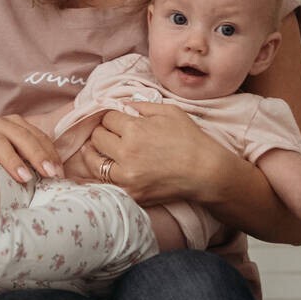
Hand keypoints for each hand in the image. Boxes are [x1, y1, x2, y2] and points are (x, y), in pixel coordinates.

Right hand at [0, 114, 61, 183]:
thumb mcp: (8, 157)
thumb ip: (28, 160)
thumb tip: (57, 177)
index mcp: (15, 126)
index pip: (39, 137)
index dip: (51, 153)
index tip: (61, 173)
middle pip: (23, 136)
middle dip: (39, 155)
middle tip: (51, 173)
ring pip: (0, 140)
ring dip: (13, 159)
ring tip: (25, 177)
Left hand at [82, 102, 224, 204]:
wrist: (206, 172)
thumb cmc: (190, 140)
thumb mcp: (169, 111)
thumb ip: (141, 106)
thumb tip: (120, 105)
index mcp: (135, 130)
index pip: (107, 118)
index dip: (111, 116)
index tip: (117, 119)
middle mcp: (126, 154)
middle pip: (97, 137)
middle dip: (102, 131)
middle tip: (110, 132)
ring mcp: (126, 177)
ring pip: (93, 162)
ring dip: (95, 152)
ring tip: (101, 149)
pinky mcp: (130, 194)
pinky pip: (104, 181)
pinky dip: (101, 172)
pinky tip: (106, 166)